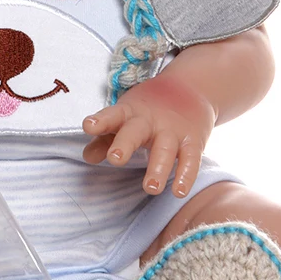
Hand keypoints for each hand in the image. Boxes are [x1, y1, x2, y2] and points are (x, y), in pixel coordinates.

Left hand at [81, 74, 216, 197]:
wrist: (190, 87)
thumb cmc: (148, 109)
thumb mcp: (124, 117)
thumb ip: (104, 139)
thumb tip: (87, 157)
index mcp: (129, 112)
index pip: (112, 115)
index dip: (100, 121)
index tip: (88, 126)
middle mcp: (149, 120)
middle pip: (135, 131)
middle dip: (125, 143)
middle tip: (115, 159)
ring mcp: (172, 130)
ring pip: (165, 148)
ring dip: (158, 167)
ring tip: (150, 188)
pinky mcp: (193, 141)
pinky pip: (191, 159)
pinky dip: (186, 175)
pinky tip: (179, 192)